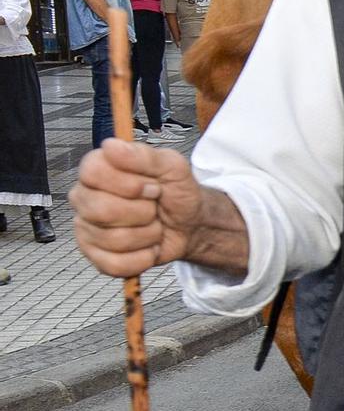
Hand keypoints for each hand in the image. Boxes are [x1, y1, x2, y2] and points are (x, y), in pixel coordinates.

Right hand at [68, 138, 205, 275]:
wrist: (190, 224)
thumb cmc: (177, 192)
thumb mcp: (172, 166)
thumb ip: (144, 156)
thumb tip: (111, 146)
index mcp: (97, 170)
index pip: (92, 173)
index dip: (129, 184)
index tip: (152, 187)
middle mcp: (84, 197)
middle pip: (101, 210)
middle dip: (142, 212)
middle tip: (154, 207)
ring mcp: (86, 228)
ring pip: (113, 239)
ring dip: (148, 235)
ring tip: (154, 226)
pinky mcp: (96, 256)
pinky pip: (115, 264)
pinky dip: (143, 258)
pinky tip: (148, 247)